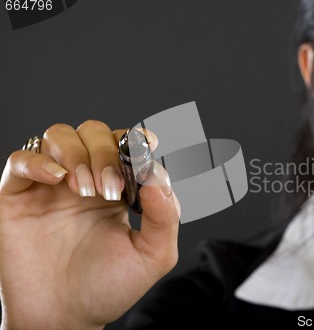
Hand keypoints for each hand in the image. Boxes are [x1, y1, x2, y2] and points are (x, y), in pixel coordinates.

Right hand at [0, 121, 180, 329]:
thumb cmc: (108, 288)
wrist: (64, 318)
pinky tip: (57, 180)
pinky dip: (38, 160)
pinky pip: (21, 159)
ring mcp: (50, 185)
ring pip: (60, 136)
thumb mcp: (152, 255)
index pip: (125, 145)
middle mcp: (85, 180)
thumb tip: (158, 174)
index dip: (135, 140)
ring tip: (84, 191)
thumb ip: (165, 215)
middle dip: (105, 152)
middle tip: (109, 188)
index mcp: (118, 189)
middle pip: (94, 133)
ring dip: (76, 154)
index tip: (146, 146)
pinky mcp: (18, 195)